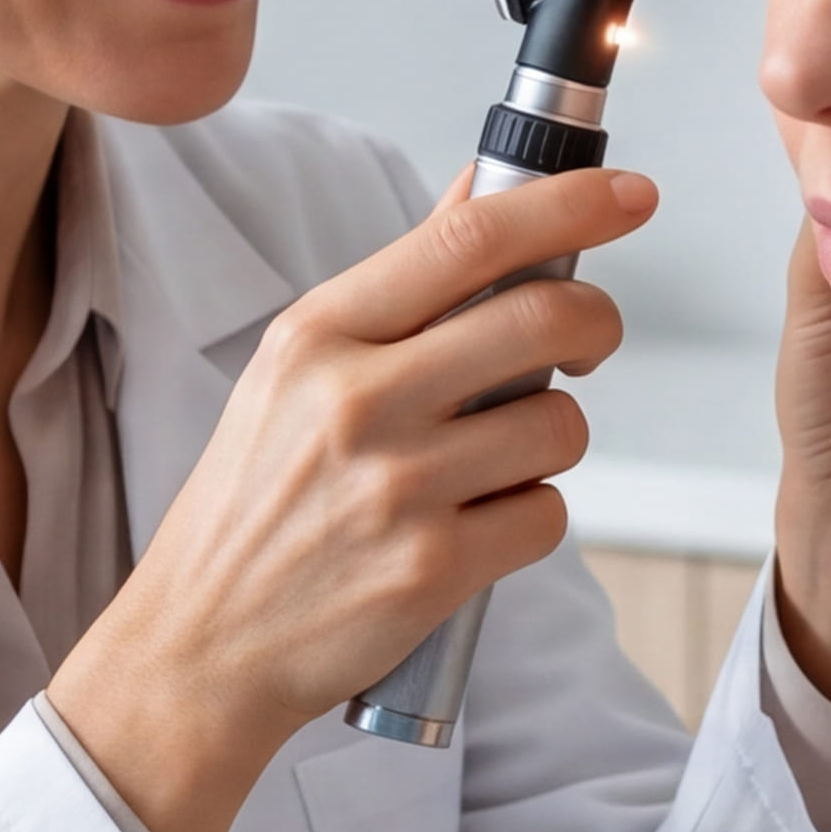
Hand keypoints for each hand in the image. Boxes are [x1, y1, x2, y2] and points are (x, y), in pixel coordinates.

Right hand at [52, 166, 653, 831]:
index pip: (468, 239)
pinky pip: (547, 515)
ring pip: (559, 424)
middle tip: (586, 341)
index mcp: (318, 334)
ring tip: (492, 460)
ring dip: (551, 438)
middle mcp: (356, 400)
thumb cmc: (255, 500)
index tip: (629, 193)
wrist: (200, 643)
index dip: (568, 205)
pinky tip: (475, 526)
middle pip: (543, 319)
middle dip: (594, 323)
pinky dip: (530, 517)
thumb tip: (484, 188)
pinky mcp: (433, 569)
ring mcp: (397, 488)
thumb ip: (399, 285)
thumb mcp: (294, 372)